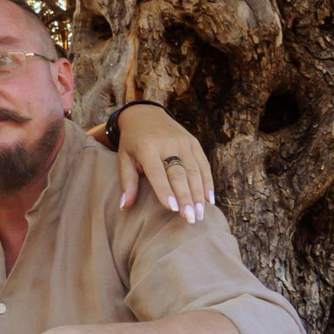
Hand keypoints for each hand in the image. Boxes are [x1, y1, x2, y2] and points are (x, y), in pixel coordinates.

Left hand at [109, 103, 213, 222]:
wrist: (145, 114)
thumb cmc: (132, 142)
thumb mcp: (123, 158)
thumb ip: (127, 182)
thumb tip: (124, 206)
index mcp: (147, 147)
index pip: (157, 172)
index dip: (165, 191)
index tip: (172, 209)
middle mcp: (167, 143)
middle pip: (179, 173)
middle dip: (186, 197)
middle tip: (190, 218)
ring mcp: (183, 142)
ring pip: (194, 171)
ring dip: (199, 194)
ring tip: (200, 214)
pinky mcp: (193, 142)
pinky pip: (203, 164)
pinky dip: (207, 182)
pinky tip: (209, 199)